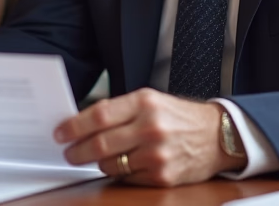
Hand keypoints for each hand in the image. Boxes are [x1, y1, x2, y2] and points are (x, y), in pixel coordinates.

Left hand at [53, 88, 244, 185]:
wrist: (218, 136)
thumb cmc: (179, 117)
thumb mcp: (150, 100)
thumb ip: (119, 110)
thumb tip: (81, 123)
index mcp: (144, 102)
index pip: (98, 115)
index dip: (73, 126)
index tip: (60, 133)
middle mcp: (151, 127)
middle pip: (100, 144)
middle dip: (77, 151)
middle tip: (69, 154)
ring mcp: (157, 154)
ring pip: (110, 165)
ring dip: (99, 163)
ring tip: (99, 158)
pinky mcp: (163, 176)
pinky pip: (128, 179)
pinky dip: (121, 174)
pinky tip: (125, 165)